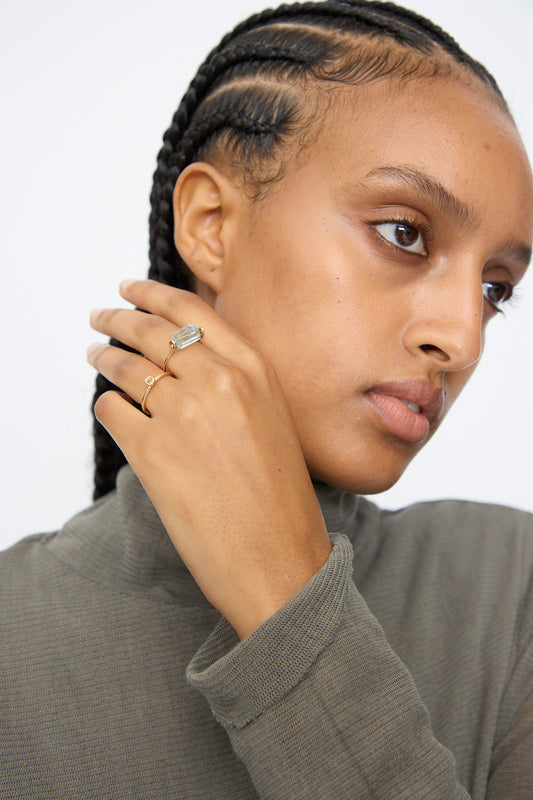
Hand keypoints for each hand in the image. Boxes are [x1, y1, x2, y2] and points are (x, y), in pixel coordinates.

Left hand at [88, 279, 331, 637]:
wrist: (280, 558)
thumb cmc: (282, 498)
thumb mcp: (273, 420)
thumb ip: (236, 383)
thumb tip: (186, 359)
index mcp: (254, 370)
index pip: (190, 311)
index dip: (151, 294)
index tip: (129, 288)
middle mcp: (217, 381)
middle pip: (150, 331)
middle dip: (117, 319)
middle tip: (101, 317)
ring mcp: (182, 414)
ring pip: (124, 366)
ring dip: (104, 357)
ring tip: (96, 355)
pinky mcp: (152, 451)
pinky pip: (111, 410)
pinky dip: (106, 405)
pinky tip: (111, 409)